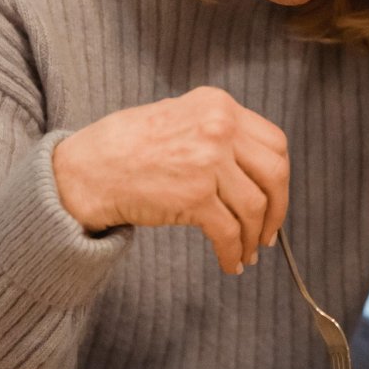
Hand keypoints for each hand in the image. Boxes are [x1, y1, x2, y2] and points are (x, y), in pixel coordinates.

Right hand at [51, 86, 288, 273]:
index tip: (275, 196)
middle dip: (278, 209)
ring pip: (255, 207)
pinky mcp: (196, 197)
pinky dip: (233, 253)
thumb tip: (253, 168)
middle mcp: (219, 128)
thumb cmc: (127, 146)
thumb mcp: (179, 115)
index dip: (280, 176)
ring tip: (247, 253)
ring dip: (254, 237)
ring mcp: (209, 162)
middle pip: (275, 174)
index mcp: (219, 105)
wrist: (88, 169)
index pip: (275, 142)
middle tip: (268, 232)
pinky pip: (230, 232)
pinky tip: (230, 264)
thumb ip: (217, 130)